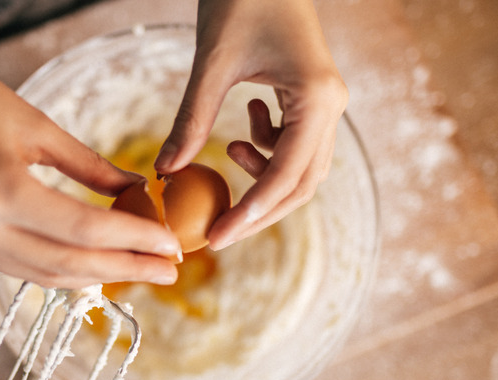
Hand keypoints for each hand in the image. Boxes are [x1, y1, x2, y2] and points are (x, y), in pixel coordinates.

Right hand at [0, 52, 180, 287]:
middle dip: (126, 269)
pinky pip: (22, 267)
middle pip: (69, 263)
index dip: (135, 240)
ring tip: (141, 269)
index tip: (172, 245)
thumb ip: (91, 168)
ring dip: (98, 276)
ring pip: (46, 274)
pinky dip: (64, 269)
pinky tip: (95, 264)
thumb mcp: (38, 127)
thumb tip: (137, 192)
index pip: (84, 229)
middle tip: (171, 270)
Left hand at [154, 0, 347, 249]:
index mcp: (316, 98)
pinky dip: (268, 149)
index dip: (251, 213)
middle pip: (302, 183)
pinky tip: (246, 123)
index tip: (218, 238)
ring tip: (230, 149)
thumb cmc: (242, 0)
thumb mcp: (213, 63)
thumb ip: (191, 120)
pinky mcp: (313, 100)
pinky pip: (296, 145)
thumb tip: (165, 171)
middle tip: (218, 227)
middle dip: (259, 208)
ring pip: (301, 168)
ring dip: (264, 175)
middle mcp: (331, 107)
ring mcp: (326, 104)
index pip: (287, 175)